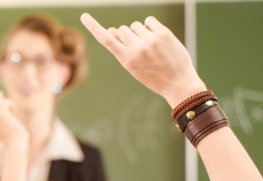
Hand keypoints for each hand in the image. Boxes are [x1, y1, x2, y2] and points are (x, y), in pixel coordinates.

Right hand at [80, 13, 205, 106]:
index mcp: (126, 60)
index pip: (106, 39)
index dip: (94, 27)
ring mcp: (150, 40)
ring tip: (149, 46)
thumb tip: (111, 30)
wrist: (177, 82)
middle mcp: (137, 48)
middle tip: (137, 48)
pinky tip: (156, 38)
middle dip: (126, 35)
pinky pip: (149, 21)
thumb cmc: (152, 76)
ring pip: (135, 25)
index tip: (84, 16)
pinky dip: (150, 27)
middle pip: (122, 30)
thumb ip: (122, 49)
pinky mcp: (163, 33)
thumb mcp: (132, 67)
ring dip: (139, 32)